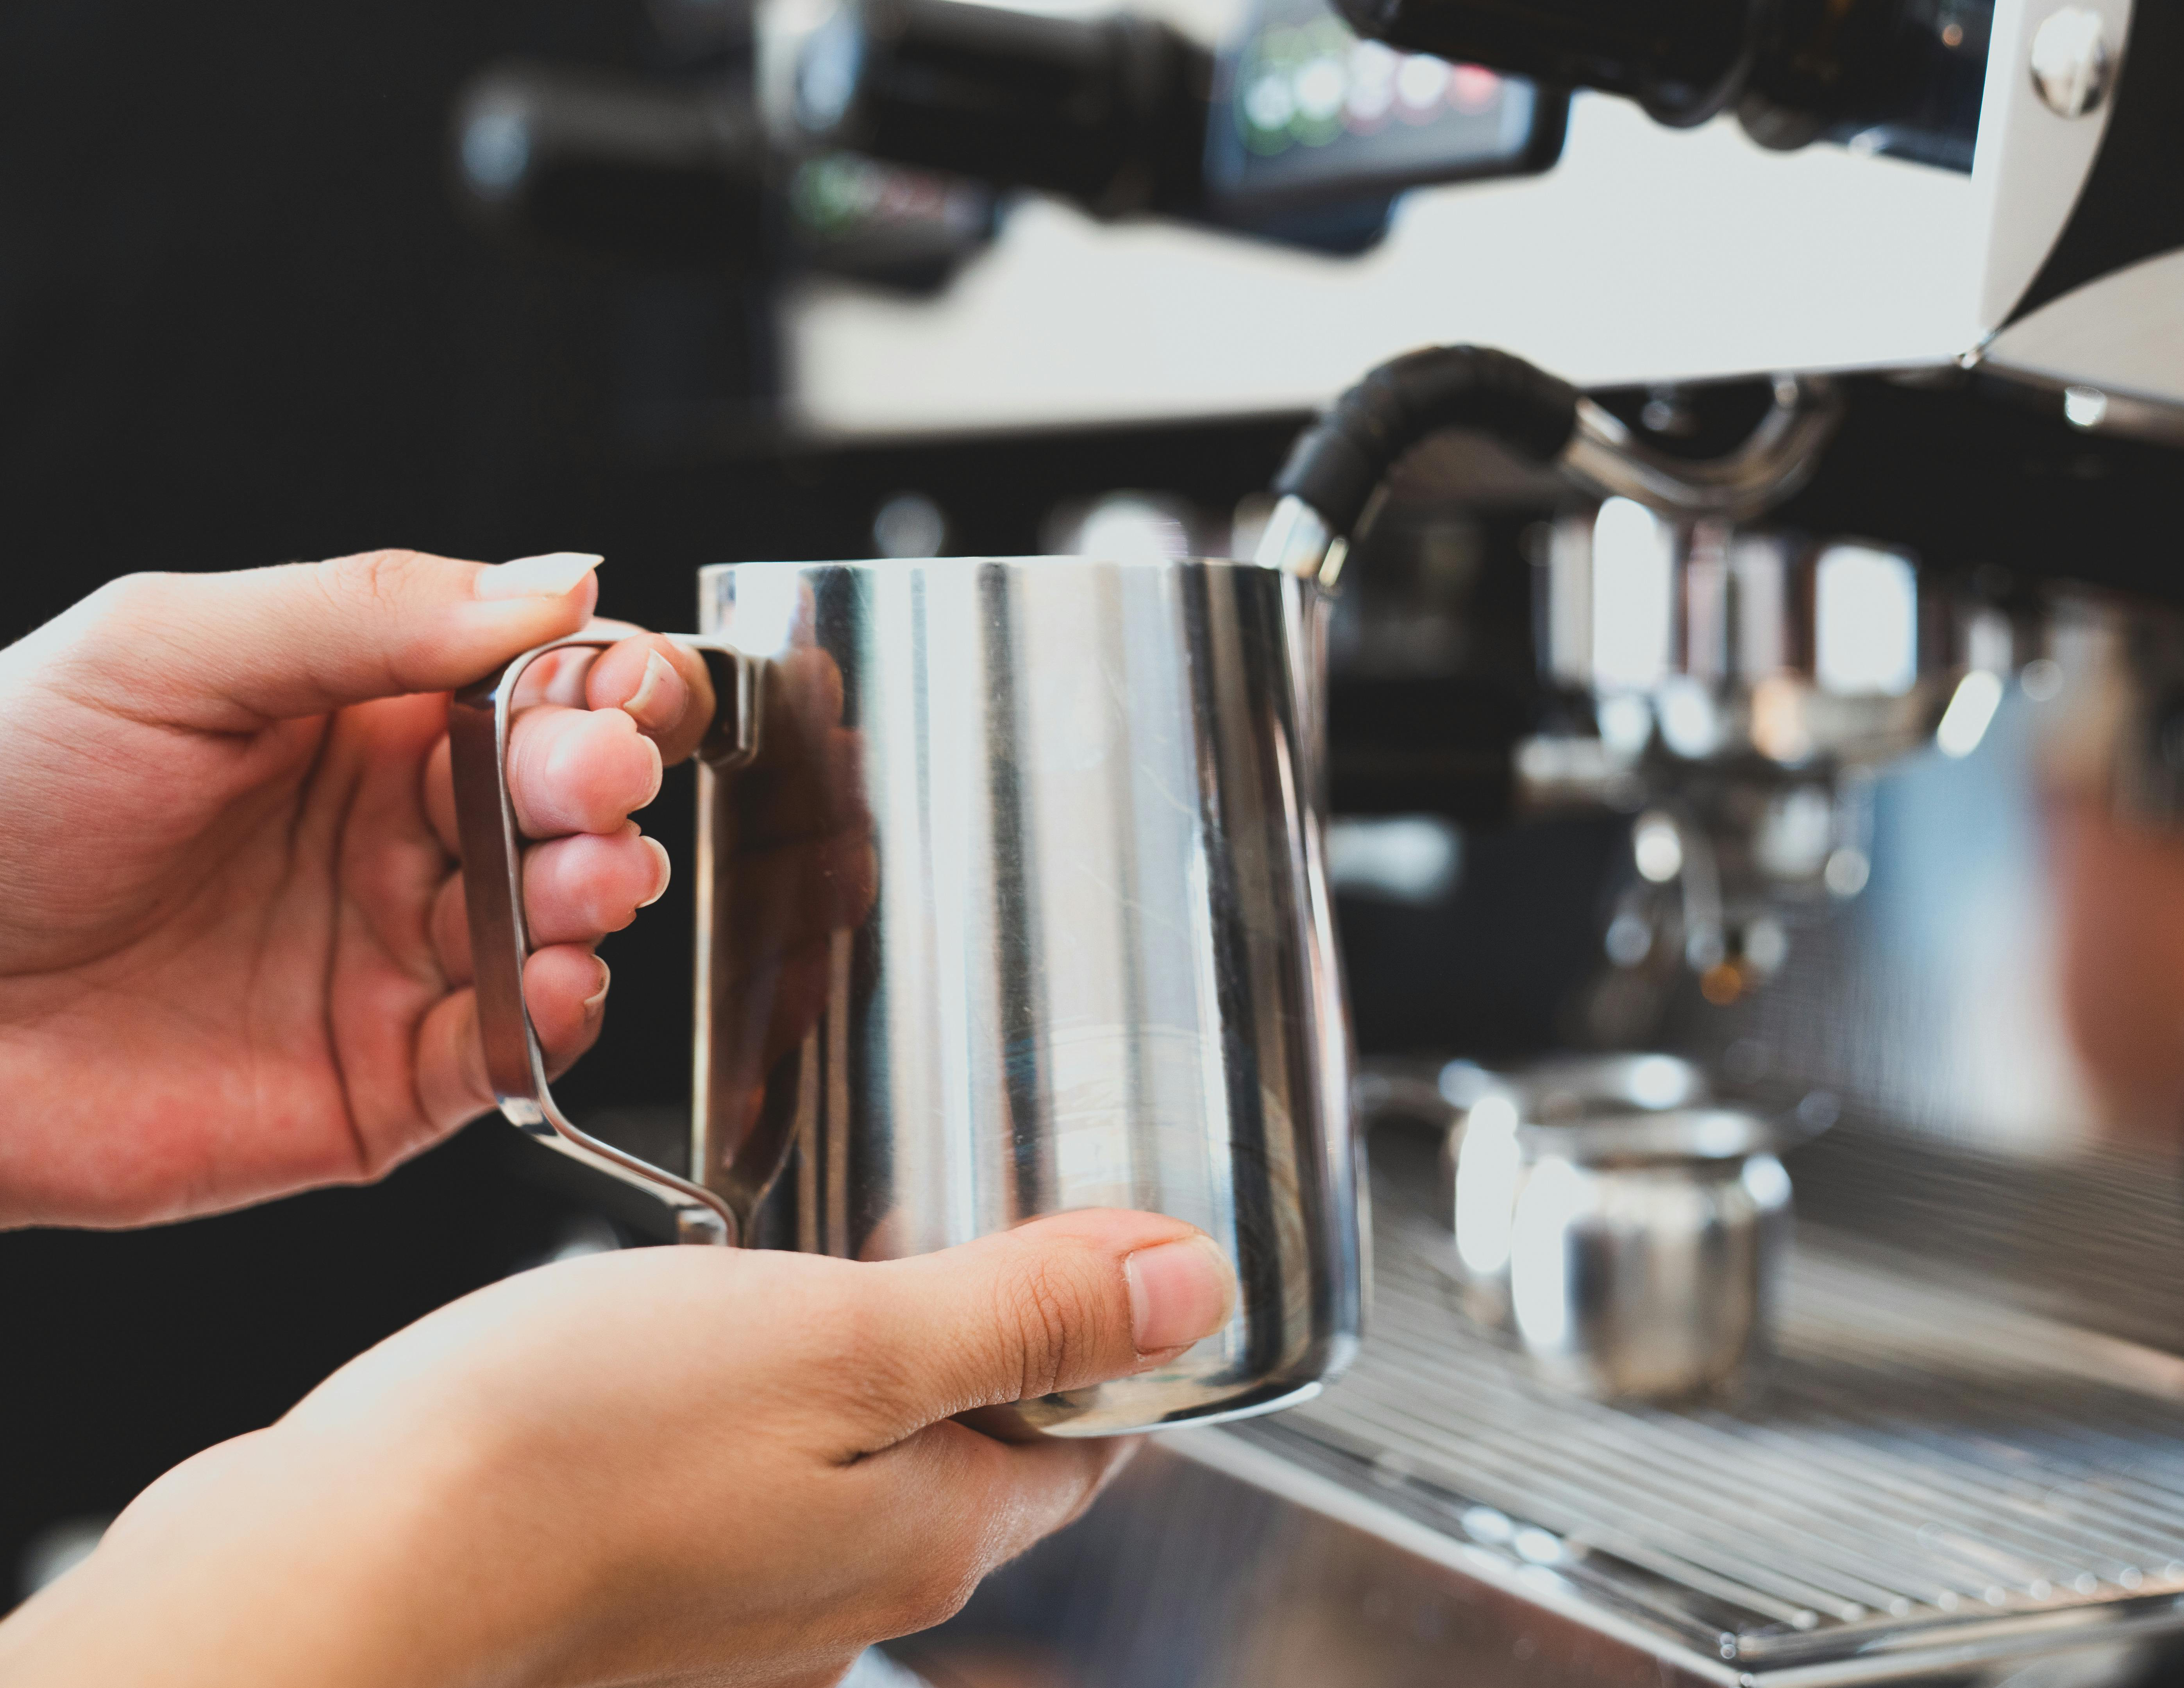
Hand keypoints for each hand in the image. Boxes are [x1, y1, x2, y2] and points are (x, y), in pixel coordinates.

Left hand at [0, 550, 716, 1227]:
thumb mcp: (164, 649)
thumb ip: (365, 610)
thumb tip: (558, 580)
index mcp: (364, 722)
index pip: (541, 686)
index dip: (609, 682)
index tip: (624, 686)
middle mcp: (399, 838)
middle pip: (570, 803)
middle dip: (607, 786)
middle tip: (592, 781)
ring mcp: (398, 961)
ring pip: (564, 924)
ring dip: (600, 893)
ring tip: (584, 880)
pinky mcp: (384, 1082)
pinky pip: (511, 1052)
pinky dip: (559, 1017)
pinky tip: (556, 980)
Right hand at [0, 1209, 1238, 1687]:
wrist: (330, 1578)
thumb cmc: (561, 1453)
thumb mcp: (846, 1336)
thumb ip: (1026, 1314)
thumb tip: (1194, 1291)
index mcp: (935, 1532)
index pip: (1085, 1433)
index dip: (1097, 1331)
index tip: (1085, 1241)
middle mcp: (848, 1602)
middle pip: (968, 1456)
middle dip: (964, 1345)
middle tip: (928, 1225)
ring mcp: (731, 1619)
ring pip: (839, 1476)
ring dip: (833, 1382)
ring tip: (787, 1275)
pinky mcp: (623, 1604)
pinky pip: (721, 1500)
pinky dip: (722, 1424)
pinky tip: (666, 1357)